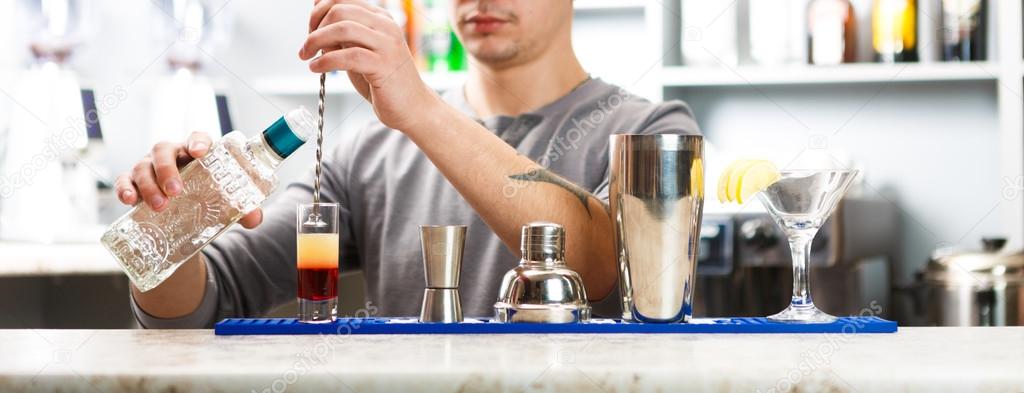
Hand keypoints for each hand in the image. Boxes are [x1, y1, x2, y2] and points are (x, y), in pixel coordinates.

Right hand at [114, 132, 263, 228]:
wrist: (184, 213)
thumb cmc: (206, 196)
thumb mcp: (224, 202)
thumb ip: (242, 208)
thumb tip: (254, 218)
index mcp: (196, 153)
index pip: (197, 138)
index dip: (197, 141)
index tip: (200, 151)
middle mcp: (172, 156)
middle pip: (163, 150)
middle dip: (167, 170)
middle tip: (176, 192)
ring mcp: (150, 167)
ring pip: (143, 166)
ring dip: (149, 185)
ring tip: (160, 206)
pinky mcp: (133, 182)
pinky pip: (124, 180)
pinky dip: (124, 188)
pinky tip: (129, 200)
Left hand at [299, 0, 441, 131]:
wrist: (412, 106)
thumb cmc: (385, 81)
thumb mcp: (359, 52)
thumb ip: (342, 37)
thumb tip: (315, 22)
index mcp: (380, 18)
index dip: (318, 11)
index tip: (310, 29)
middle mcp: (385, 26)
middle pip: (340, 10)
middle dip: (315, 26)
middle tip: (307, 45)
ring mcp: (387, 44)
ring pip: (343, 28)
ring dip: (315, 41)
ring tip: (307, 55)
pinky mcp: (384, 65)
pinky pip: (348, 56)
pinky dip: (325, 61)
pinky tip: (317, 68)